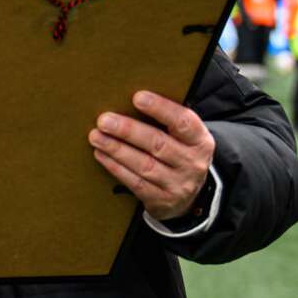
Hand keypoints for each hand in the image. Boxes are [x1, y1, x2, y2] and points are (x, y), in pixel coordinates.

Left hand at [88, 90, 215, 221]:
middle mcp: (193, 164)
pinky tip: (101, 154)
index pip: (183, 122)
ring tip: (96, 136)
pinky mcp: (161, 200)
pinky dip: (115, 167)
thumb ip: (167, 122)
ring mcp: (178, 184)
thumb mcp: (185, 138)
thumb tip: (132, 98)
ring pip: (144, 165)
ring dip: (116, 149)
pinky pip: (135, 182)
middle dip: (128, 131)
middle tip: (104, 120)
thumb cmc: (179, 154)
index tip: (137, 97)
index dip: (161, 108)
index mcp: (201, 141)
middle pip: (158, 144)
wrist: (188, 197)